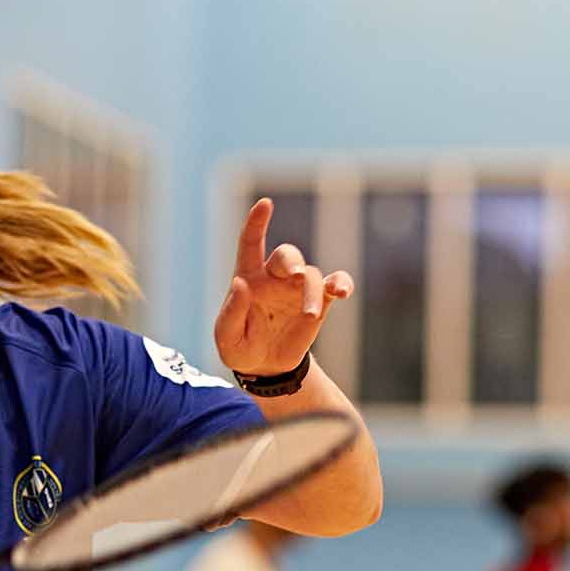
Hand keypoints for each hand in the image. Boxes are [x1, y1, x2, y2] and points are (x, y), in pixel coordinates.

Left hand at [214, 198, 353, 376]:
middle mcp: (275, 277)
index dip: (257, 223)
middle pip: (287, 255)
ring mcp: (298, 289)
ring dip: (312, 292)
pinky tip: (342, 291)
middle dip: (291, 260)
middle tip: (292, 274)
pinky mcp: (320, 303)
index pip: (251, 243)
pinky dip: (342, 283)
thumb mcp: (226, 337)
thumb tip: (240, 284)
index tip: (265, 204)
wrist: (265, 367)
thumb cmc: (240, 347)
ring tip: (309, 315)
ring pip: (311, 275)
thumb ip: (231, 312)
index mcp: (249, 277)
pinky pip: (335, 285)